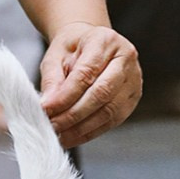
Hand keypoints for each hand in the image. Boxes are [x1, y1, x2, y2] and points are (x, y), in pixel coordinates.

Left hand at [38, 22, 141, 147]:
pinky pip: (112, 120)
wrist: (89, 45)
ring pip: (109, 111)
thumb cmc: (72, 49)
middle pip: (101, 94)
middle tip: (51, 126)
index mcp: (105, 41)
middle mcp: (125, 59)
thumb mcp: (55, 56)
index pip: (86, 73)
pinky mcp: (132, 98)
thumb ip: (51, 79)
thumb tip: (48, 105)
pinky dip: (90, 132)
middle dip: (73, 115)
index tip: (45, 109)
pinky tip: (71, 137)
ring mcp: (134, 79)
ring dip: (81, 128)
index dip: (65, 96)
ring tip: (59, 135)